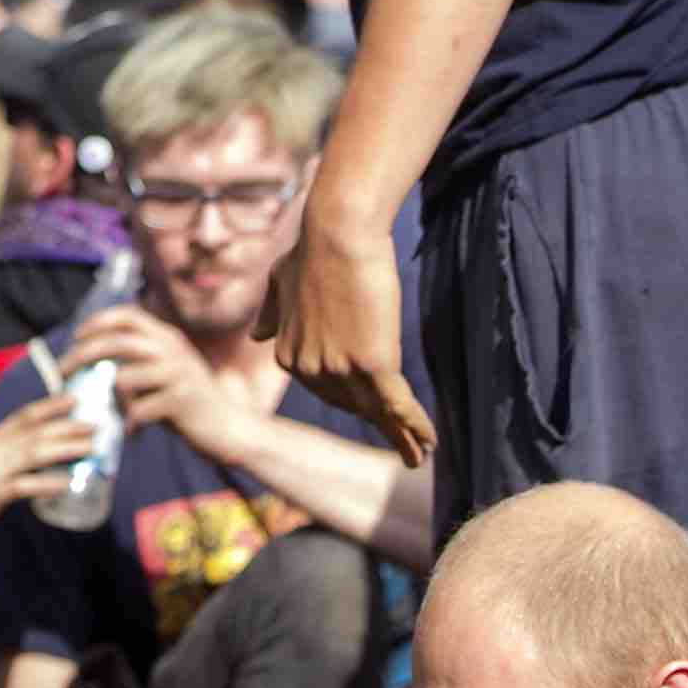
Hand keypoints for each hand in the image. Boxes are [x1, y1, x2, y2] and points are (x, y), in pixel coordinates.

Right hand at [0, 391, 97, 531]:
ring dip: (65, 449)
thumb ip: (9, 451)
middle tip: (95, 424)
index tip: (75, 398)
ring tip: (90, 448)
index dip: (51, 405)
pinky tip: (67, 484)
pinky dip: (46, 484)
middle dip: (67, 426)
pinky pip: (24, 486)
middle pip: (36, 431)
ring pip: (34, 453)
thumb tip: (42, 449)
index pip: (26, 414)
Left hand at [60, 307, 256, 464]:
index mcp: (167, 337)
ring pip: (122, 378)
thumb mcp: (166, 372)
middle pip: (116, 341)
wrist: (230, 428)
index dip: (97, 321)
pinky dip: (129, 424)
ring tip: (105, 413)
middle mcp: (172, 348)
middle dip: (82, 355)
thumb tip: (93, 362)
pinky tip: (131, 433)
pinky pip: (138, 410)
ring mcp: (177, 374)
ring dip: (105, 399)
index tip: (76, 336)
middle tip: (63, 372)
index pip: (126, 314)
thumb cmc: (189, 403)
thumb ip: (138, 363)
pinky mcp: (180, 401)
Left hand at [256, 218, 432, 468]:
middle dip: (378, 423)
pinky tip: (430, 442)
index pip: (326, 390)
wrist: (337, 232)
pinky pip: (397, 403)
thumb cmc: (312, 251)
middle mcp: (311, 368)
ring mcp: (341, 368)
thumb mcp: (281, 283)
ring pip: (377, 410)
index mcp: (289, 354)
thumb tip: (257, 335)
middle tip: (403, 442)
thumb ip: (272, 314)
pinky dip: (415, 424)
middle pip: (353, 405)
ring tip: (420, 455)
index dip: (354, 401)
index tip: (373, 409)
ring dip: (402, 436)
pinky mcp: (373, 362)